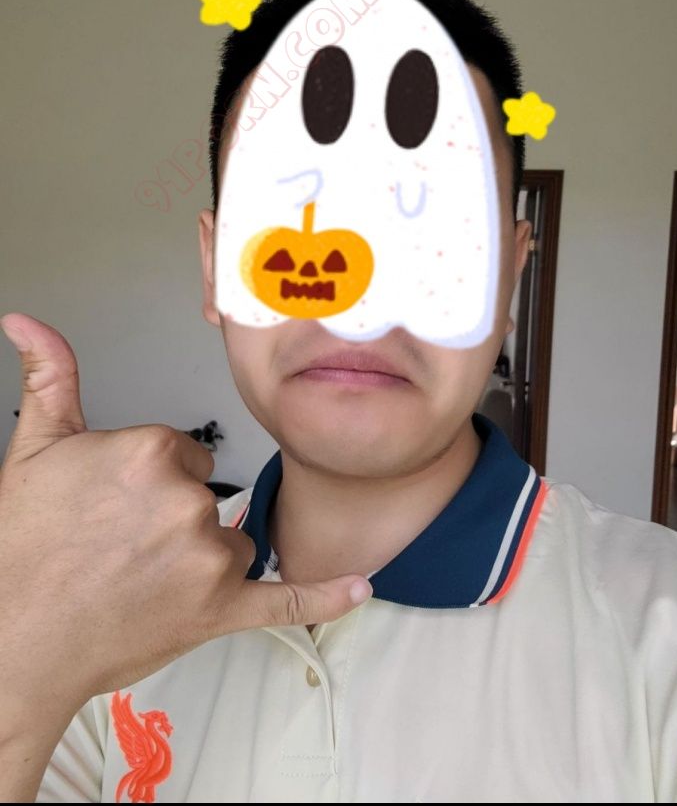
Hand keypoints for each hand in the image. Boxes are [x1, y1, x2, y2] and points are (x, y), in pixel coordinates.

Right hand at [0, 313, 371, 718]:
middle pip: (209, 497)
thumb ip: (50, 376)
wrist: (14, 638)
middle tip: (121, 546)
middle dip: (174, 518)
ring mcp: (209, 559)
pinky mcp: (219, 611)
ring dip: (202, 560)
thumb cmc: (22, 549)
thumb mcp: (34, 447)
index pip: (186, 455)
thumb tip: (27, 323)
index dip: (154, 481)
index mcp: (152, 453)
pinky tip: (358, 587)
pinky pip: (286, 599)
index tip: (120, 505)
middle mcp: (188, 502)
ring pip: (233, 543)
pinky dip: (325, 595)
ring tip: (141, 580)